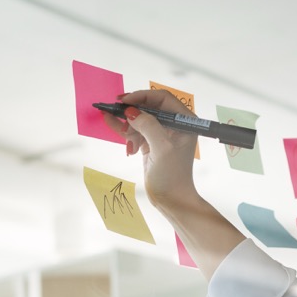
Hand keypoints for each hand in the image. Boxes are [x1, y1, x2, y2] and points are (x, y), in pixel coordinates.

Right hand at [100, 89, 200, 210]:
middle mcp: (175, 124)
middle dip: (132, 110)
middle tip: (114, 109)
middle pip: (149, 107)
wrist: (171, 199)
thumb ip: (148, 126)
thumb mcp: (162, 148)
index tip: (124, 101)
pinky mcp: (151, 142)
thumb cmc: (172, 176)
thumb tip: (131, 111)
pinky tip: (111, 123)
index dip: (142, 96)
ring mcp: (162, 133)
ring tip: (119, 131)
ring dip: (128, 124)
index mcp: (184, 121)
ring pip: (140, 118)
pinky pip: (136, 130)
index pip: (162, 98)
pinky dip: (125, 130)